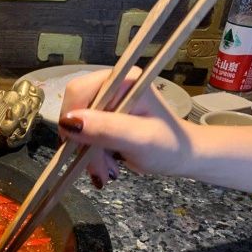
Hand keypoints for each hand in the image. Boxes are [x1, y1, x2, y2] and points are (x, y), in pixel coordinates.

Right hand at [58, 68, 194, 187]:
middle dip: (82, 143)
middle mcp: (113, 85)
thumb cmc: (169, 147)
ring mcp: (109, 101)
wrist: (183, 157)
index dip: (71, 120)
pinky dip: (92, 153)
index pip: (78, 91)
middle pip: (75, 110)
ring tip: (106, 171)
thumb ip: (107, 129)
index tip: (79, 148)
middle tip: (97, 169)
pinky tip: (107, 165)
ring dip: (87, 153)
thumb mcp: (139, 140)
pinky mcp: (107, 116)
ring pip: (77, 126)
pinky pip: (85, 134)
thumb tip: (69, 122)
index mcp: (123, 80)